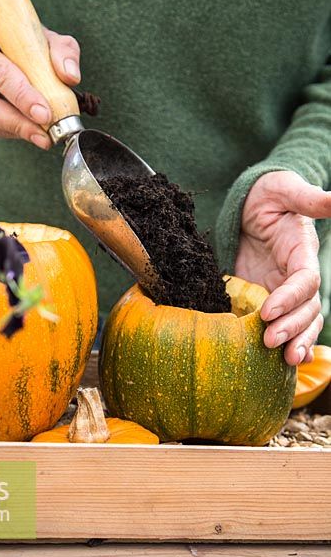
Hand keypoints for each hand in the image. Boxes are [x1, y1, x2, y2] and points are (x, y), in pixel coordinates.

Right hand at [0, 26, 80, 148]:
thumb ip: (63, 51)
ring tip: (44, 137)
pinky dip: (12, 131)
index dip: (22, 97)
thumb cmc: (21, 42)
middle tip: (45, 136)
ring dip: (17, 131)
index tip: (45, 114)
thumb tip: (70, 77)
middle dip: (17, 123)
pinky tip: (31, 131)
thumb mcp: (45, 37)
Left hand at [235, 171, 330, 365]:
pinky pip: (284, 326)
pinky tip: (285, 366)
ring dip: (296, 343)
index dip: (290, 298)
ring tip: (285, 361)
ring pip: (302, 324)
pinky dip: (288, 345)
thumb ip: (305, 198)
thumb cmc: (266, 196)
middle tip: (270, 341)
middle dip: (293, 328)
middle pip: (307, 309)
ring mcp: (284, 292)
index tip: (268, 310)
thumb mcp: (282, 190)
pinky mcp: (267, 301)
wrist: (248, 207)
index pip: (305, 282)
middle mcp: (298, 278)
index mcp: (303, 254)